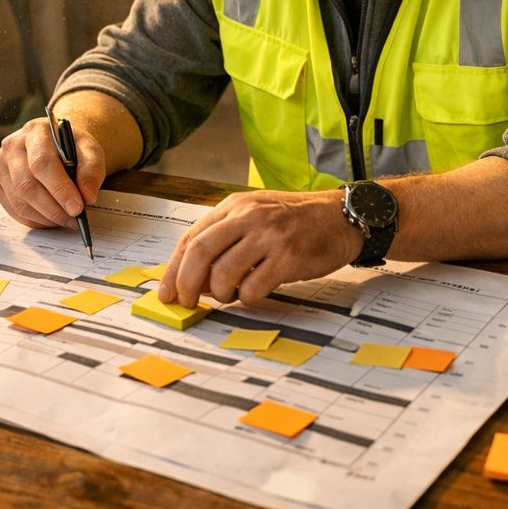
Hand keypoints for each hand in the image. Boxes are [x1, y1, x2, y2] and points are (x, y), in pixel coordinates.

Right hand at [0, 117, 104, 230]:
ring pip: (19, 201)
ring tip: (66, 220)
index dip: (59, 189)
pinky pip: (14, 210)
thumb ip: (92, 169)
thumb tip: (87, 196)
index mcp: (36, 131)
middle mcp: (12, 146)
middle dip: (53, 208)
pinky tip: (51, 219)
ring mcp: (0, 166)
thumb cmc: (71, 147)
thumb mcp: (90, 150)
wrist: (55, 143)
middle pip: (27, 185)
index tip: (77, 208)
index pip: (42, 163)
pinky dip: (35, 220)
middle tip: (74, 219)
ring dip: (45, 217)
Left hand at [157, 190, 362, 308]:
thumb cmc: (296, 220)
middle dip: (186, 284)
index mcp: (235, 206)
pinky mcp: (288, 257)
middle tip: (187, 303)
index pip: (191, 238)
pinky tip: (253, 294)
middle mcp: (249, 216)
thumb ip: (226, 238)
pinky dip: (246, 299)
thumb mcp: (255, 215)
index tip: (166, 292)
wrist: (341, 216)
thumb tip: (194, 277)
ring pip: (224, 273)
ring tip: (229, 296)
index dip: (173, 269)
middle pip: (200, 253)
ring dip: (220, 294)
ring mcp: (269, 235)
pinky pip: (253, 287)